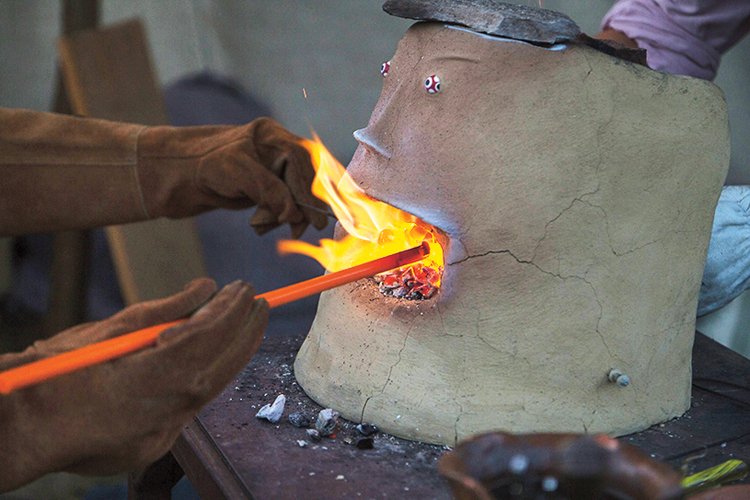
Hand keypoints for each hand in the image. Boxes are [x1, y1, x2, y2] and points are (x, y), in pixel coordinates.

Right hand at [0, 278, 266, 491]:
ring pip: (211, 389)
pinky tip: (214, 355)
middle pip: (221, 368)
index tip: (244, 288)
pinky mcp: (156, 445)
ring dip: (230, 354)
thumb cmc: (53, 376)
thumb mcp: (106, 332)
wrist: (22, 433)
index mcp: (150, 381)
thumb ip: (163, 311)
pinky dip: (206, 376)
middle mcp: (165, 414)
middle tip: (259, 301)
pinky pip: (192, 405)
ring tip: (244, 322)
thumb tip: (206, 288)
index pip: (207, 339)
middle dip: (244, 333)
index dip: (230, 312)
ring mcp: (161, 436)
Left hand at [137, 117, 328, 237]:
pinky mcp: (265, 186)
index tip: (318, 217)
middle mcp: (276, 150)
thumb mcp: (238, 172)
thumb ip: (270, 189)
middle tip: (302, 228)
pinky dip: (275, 218)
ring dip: (286, 215)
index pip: (303, 163)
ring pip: (296, 195)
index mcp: (272, 136)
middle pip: (306, 179)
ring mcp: (271, 168)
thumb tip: (294, 213)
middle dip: (303, 205)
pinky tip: (259, 224)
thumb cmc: (202, 164)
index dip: (311, 191)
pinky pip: (282, 204)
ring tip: (263, 224)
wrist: (175, 175)